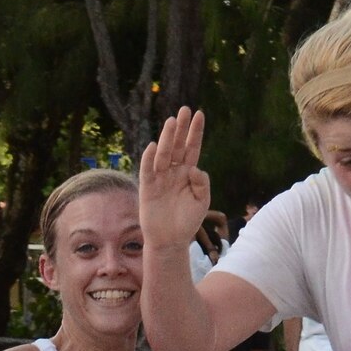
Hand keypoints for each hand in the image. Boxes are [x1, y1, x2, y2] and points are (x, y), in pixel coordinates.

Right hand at [139, 108, 211, 247]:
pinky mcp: (148, 188)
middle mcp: (174, 172)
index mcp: (188, 173)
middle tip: (184, 109)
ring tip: (172, 122)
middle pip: (178, 146)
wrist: (170, 241)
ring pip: (164, 154)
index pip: (192, 148)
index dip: (195, 132)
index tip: (199, 114)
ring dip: (167, 138)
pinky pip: (148, 171)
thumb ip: (202, 184)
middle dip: (181, 128)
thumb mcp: (202, 202)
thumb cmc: (187, 222)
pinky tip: (154, 146)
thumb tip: (195, 168)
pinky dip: (149, 159)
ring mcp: (160, 179)